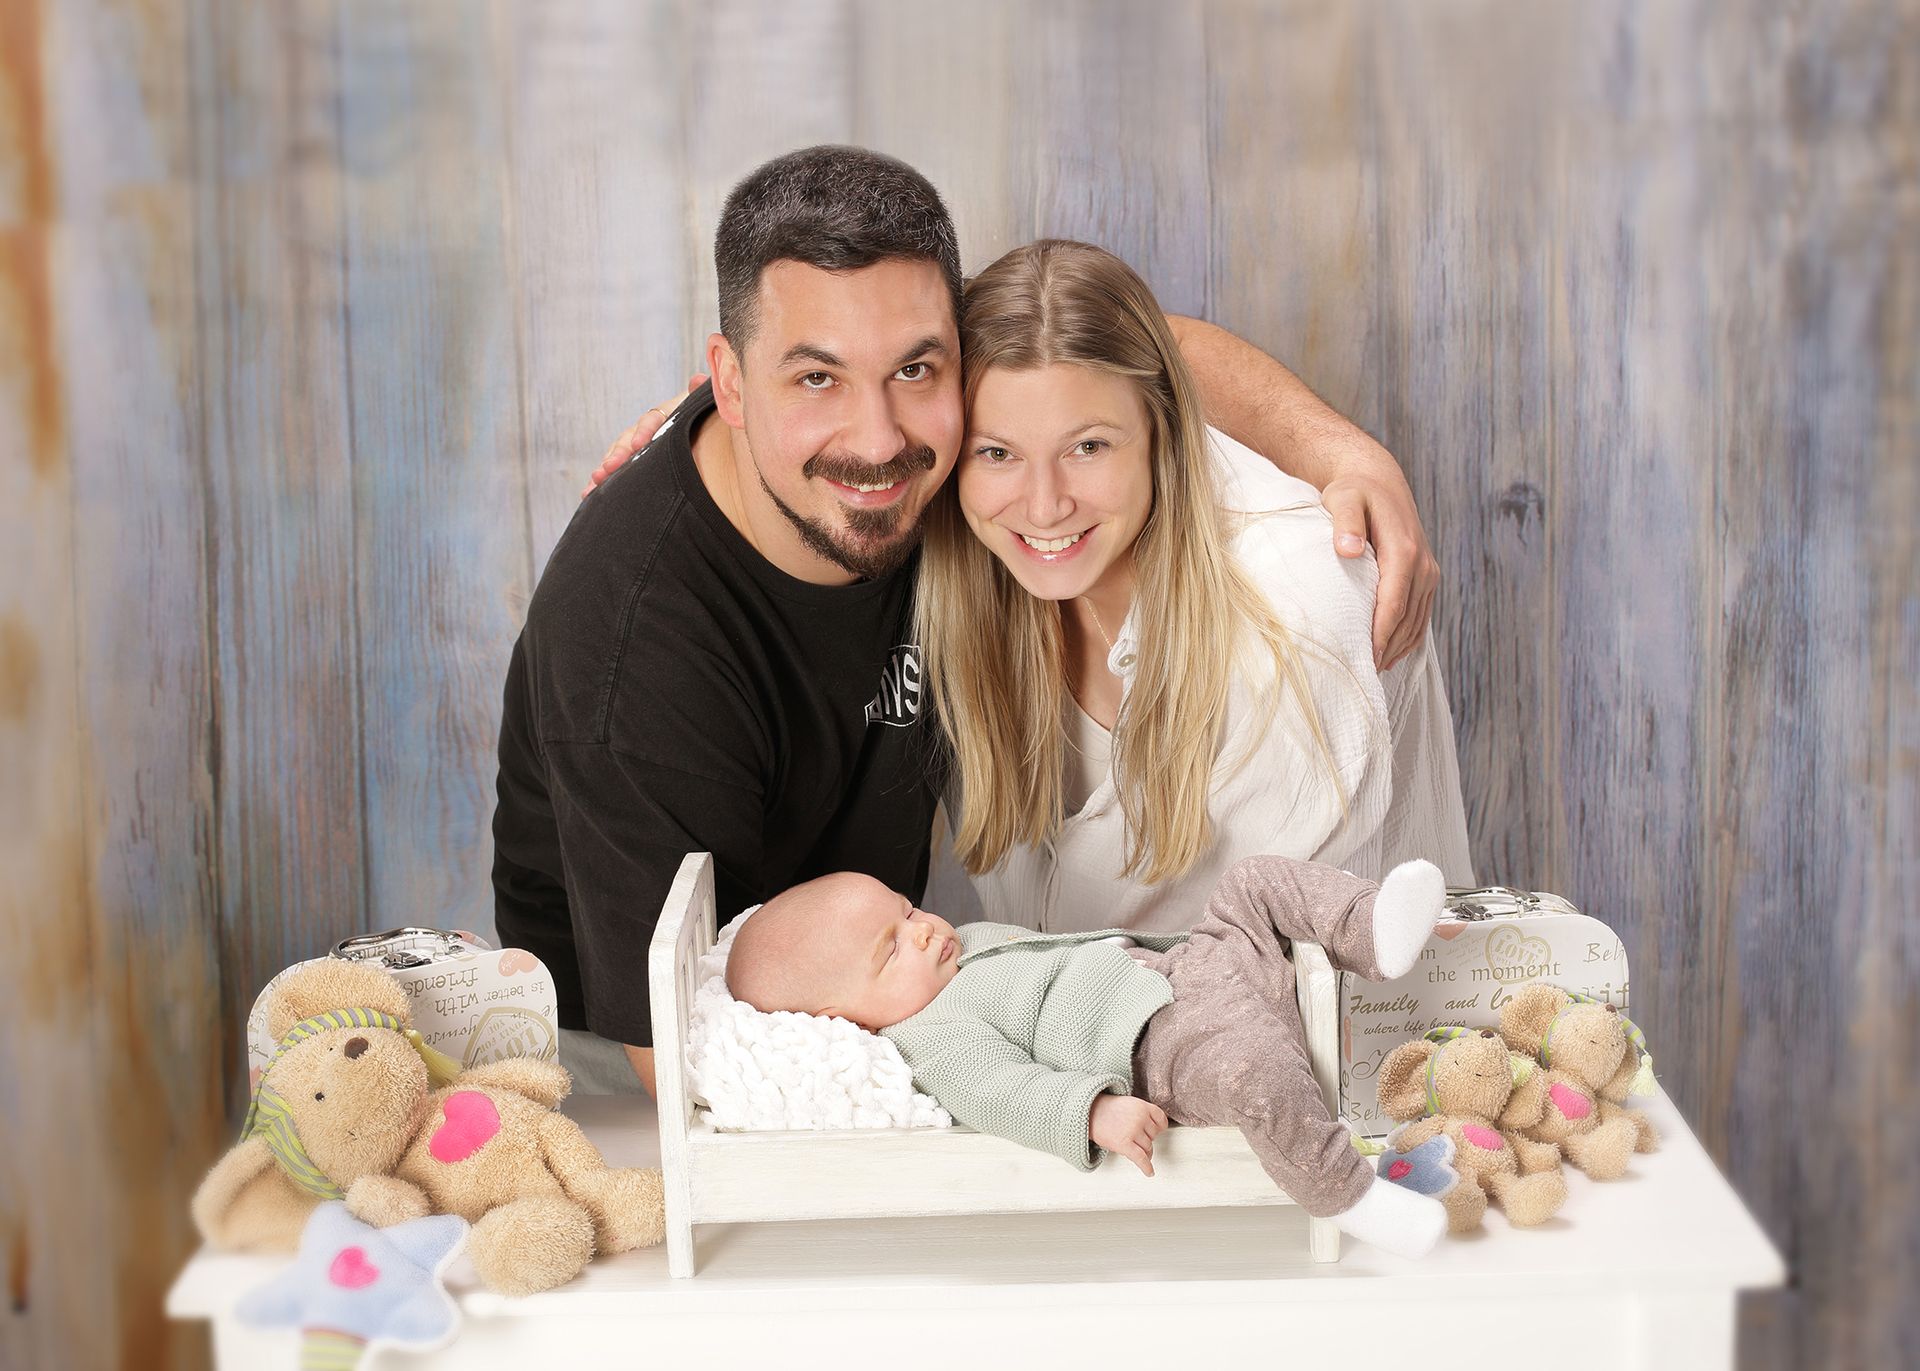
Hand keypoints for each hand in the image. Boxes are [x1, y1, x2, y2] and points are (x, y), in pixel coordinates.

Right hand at [581, 372, 708, 498]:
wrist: (698, 427)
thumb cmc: (701, 417)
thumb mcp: (700, 406)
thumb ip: (698, 395)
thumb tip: (698, 380)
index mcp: (664, 415)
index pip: (652, 420)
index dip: (644, 431)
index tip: (638, 444)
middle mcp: (645, 429)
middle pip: (628, 439)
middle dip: (617, 454)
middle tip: (607, 468)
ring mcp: (636, 444)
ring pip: (617, 455)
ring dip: (605, 468)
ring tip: (594, 482)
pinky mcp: (632, 460)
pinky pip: (616, 470)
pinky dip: (603, 481)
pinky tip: (589, 493)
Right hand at [1090, 1093, 1167, 1176]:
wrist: (1089, 1112)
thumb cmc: (1109, 1109)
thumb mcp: (1130, 1103)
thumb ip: (1144, 1114)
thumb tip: (1156, 1133)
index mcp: (1143, 1106)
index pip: (1161, 1120)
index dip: (1159, 1127)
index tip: (1156, 1131)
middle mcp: (1140, 1118)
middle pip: (1154, 1136)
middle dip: (1146, 1137)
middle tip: (1132, 1133)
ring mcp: (1132, 1131)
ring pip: (1148, 1148)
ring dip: (1142, 1150)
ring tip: (1129, 1144)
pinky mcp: (1124, 1144)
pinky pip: (1141, 1159)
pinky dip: (1146, 1167)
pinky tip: (1150, 1172)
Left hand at [1319, 449, 1438, 671]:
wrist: (1378, 481)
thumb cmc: (1354, 491)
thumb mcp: (1343, 498)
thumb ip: (1345, 522)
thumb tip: (1349, 549)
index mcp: (1404, 550)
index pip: (1393, 602)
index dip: (1381, 634)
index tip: (1366, 659)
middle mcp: (1422, 565)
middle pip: (1406, 618)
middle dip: (1387, 648)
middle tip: (1364, 675)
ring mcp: (1428, 572)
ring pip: (1416, 620)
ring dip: (1398, 648)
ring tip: (1375, 671)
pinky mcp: (1426, 577)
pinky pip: (1421, 614)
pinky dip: (1408, 637)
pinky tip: (1391, 655)